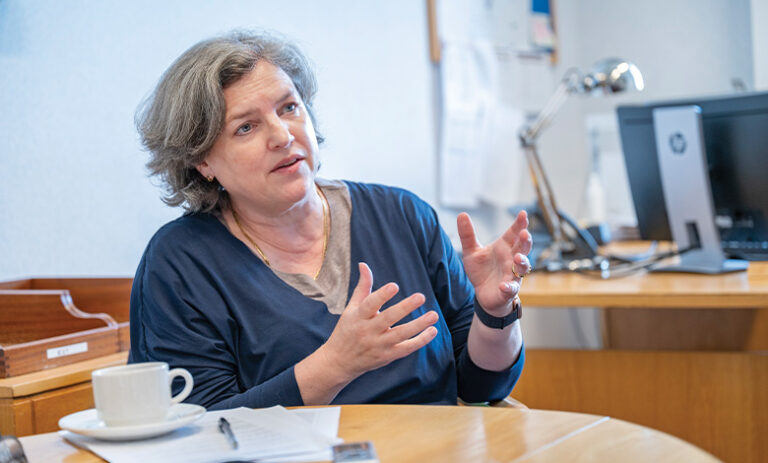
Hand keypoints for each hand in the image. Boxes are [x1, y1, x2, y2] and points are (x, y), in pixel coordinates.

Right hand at [321, 263, 438, 381]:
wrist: (339, 362)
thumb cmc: (347, 330)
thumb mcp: (351, 309)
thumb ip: (362, 287)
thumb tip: (364, 264)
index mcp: (358, 317)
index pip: (370, 305)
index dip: (382, 295)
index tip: (394, 286)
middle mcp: (368, 331)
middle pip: (388, 319)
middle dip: (405, 308)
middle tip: (421, 296)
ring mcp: (378, 345)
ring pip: (400, 334)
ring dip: (418, 325)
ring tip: (433, 315)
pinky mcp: (387, 356)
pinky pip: (406, 348)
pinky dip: (420, 341)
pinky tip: (432, 330)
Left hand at [457, 211, 532, 315]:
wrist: (482, 293)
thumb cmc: (481, 270)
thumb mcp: (471, 251)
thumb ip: (468, 235)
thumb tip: (462, 214)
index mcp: (504, 247)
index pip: (514, 233)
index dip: (519, 224)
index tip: (523, 213)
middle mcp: (511, 259)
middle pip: (523, 248)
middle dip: (525, 241)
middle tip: (525, 233)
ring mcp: (512, 275)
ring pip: (522, 268)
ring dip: (522, 262)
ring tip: (518, 258)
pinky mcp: (508, 291)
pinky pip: (511, 289)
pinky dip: (509, 287)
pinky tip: (503, 285)